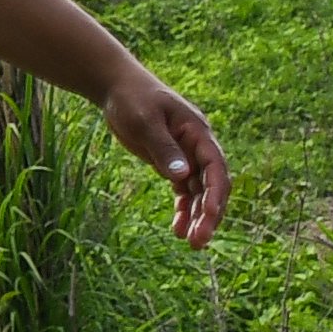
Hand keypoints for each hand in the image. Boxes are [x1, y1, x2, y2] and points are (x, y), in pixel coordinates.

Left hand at [102, 67, 231, 245]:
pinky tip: (177, 230)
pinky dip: (183, 209)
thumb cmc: (132, 99)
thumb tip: (183, 176)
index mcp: (198, 132)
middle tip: (199, 241)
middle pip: (212, 185)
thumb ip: (163, 148)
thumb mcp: (145, 121)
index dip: (215, 193)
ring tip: (191, 243)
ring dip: (198, 216)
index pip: (215, 167)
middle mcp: (198, 147)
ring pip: (199, 192)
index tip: (210, 216)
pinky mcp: (172, 164)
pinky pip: (184, 191)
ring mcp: (187, 156)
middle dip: (209, 213)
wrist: (117, 87)